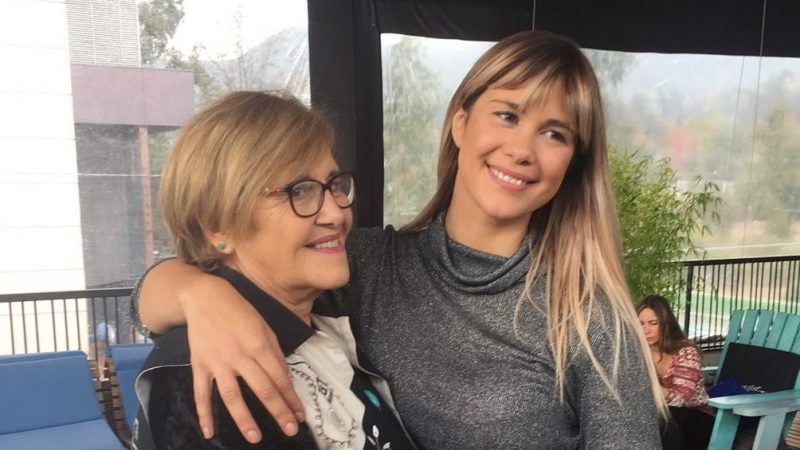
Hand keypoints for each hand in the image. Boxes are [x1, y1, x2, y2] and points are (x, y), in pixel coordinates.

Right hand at [182, 275, 304, 442]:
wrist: (205, 297)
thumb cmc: (240, 311)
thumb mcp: (264, 326)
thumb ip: (274, 352)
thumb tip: (283, 378)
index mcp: (260, 344)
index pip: (280, 377)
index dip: (291, 398)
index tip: (300, 415)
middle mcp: (240, 355)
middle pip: (262, 389)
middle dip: (278, 411)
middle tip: (290, 430)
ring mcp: (218, 362)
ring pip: (233, 395)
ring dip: (244, 419)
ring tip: (255, 438)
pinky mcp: (199, 365)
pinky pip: (202, 392)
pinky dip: (204, 413)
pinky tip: (209, 432)